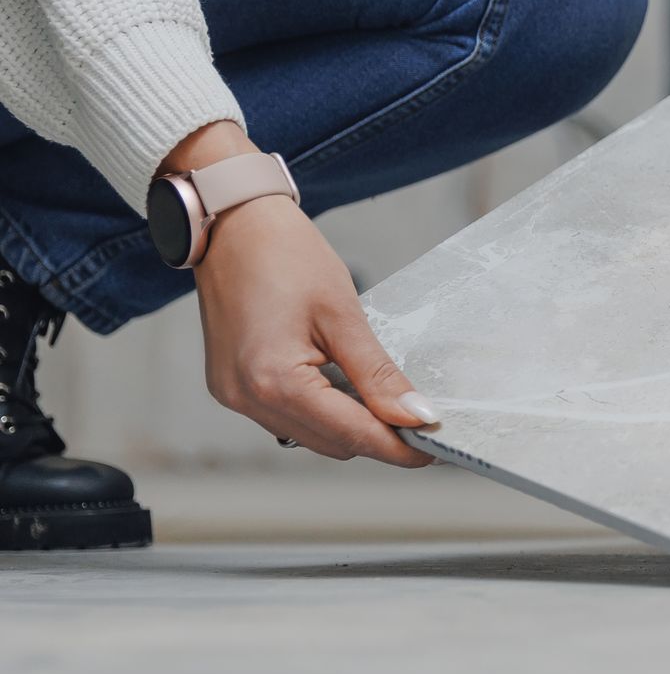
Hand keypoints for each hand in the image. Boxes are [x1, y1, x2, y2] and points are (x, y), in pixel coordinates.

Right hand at [168, 123, 436, 465]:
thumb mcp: (343, 314)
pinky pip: (288, 417)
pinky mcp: (231, 387)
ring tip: (385, 398)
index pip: (352, 434)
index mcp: (273, 381)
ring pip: (309, 436)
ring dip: (350, 425)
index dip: (398, 446)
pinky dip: (322, 411)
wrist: (232, 225)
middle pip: (332, 443)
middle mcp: (246, 397)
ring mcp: (234, 395)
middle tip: (419, 419)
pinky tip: (345, 387)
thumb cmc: (283, 255)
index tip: (433, 448)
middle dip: (378, 437)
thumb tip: (416, 415)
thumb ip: (378, 373)